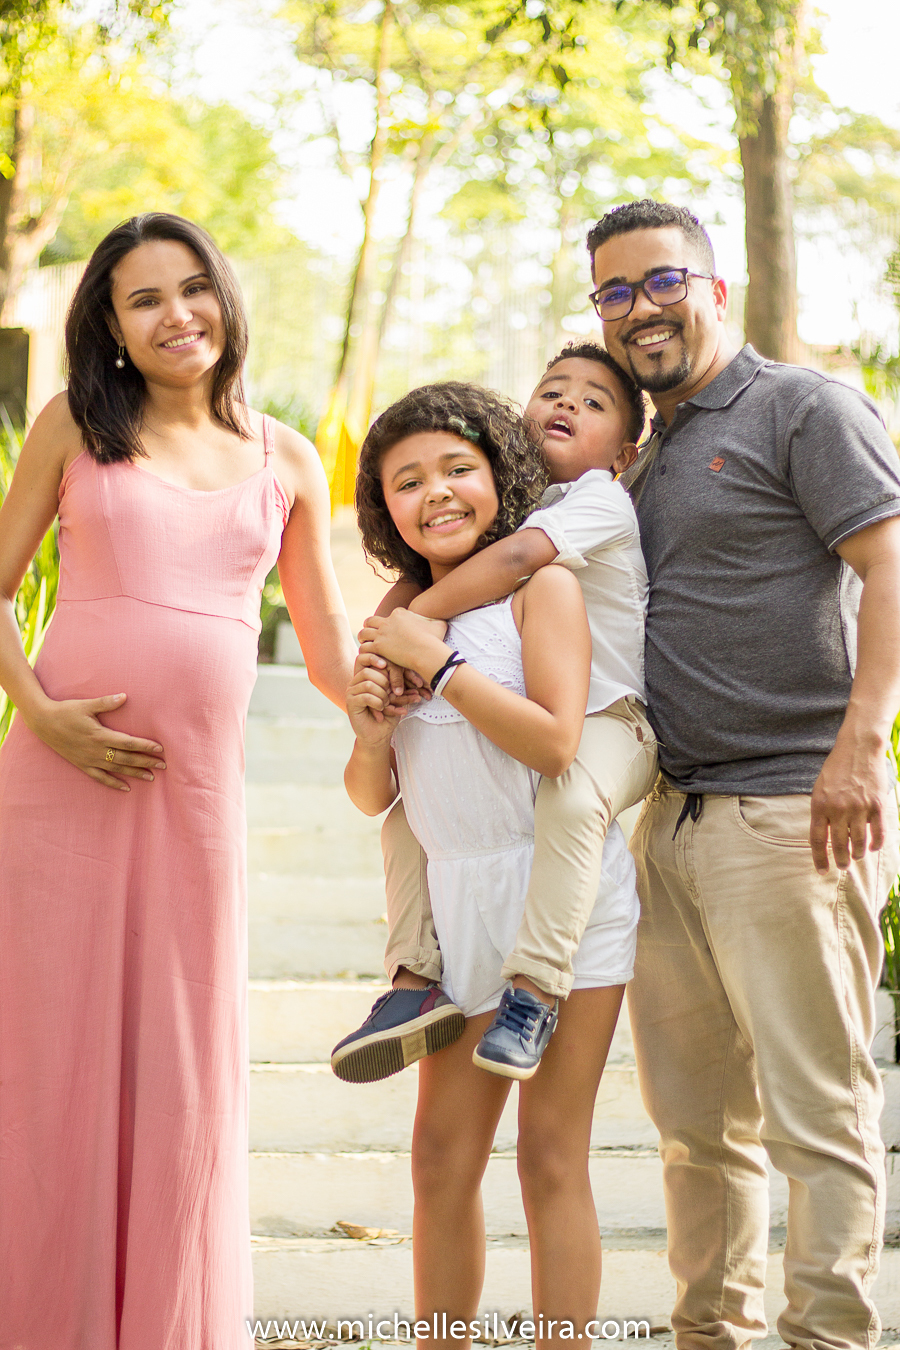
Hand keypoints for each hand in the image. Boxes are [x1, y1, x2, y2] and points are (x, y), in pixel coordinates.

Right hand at [28, 693, 164, 791]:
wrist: (43, 722)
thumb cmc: (66, 711)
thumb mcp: (86, 705)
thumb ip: (106, 702)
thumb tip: (125, 696)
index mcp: (100, 735)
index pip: (128, 743)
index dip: (145, 746)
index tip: (160, 749)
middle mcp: (96, 750)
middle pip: (126, 758)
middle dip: (146, 762)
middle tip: (163, 766)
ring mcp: (89, 760)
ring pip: (116, 770)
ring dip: (134, 773)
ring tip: (151, 777)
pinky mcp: (82, 764)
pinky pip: (100, 777)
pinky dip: (114, 783)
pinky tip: (126, 788)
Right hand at [347, 653, 400, 745]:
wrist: (379, 735)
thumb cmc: (388, 716)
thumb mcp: (397, 697)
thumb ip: (399, 683)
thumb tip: (410, 672)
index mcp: (366, 676)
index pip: (368, 659)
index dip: (378, 660)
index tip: (388, 666)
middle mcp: (356, 681)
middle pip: (370, 671)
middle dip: (386, 683)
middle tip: (391, 697)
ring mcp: (352, 691)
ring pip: (369, 684)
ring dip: (382, 695)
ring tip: (387, 704)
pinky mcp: (350, 702)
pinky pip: (366, 696)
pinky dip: (378, 703)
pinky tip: (381, 709)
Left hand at [359, 609, 448, 681]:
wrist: (427, 651)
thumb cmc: (434, 639)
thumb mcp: (438, 624)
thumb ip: (436, 620)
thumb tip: (441, 619)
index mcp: (400, 613)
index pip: (388, 616)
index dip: (387, 623)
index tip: (387, 630)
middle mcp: (388, 621)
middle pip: (371, 621)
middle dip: (370, 627)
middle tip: (371, 634)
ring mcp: (382, 633)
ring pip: (364, 632)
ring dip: (364, 638)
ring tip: (365, 644)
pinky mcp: (379, 646)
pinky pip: (364, 647)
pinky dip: (365, 651)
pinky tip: (367, 656)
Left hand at [809, 730, 888, 872]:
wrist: (858, 748)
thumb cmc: (836, 769)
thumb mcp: (819, 789)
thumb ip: (821, 812)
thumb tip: (823, 838)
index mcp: (820, 805)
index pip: (817, 840)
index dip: (819, 859)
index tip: (822, 871)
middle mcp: (838, 809)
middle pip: (839, 845)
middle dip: (840, 860)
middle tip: (842, 866)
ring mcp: (859, 808)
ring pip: (859, 843)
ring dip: (857, 854)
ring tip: (856, 857)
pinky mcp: (877, 806)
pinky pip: (878, 833)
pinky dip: (876, 844)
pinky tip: (873, 847)